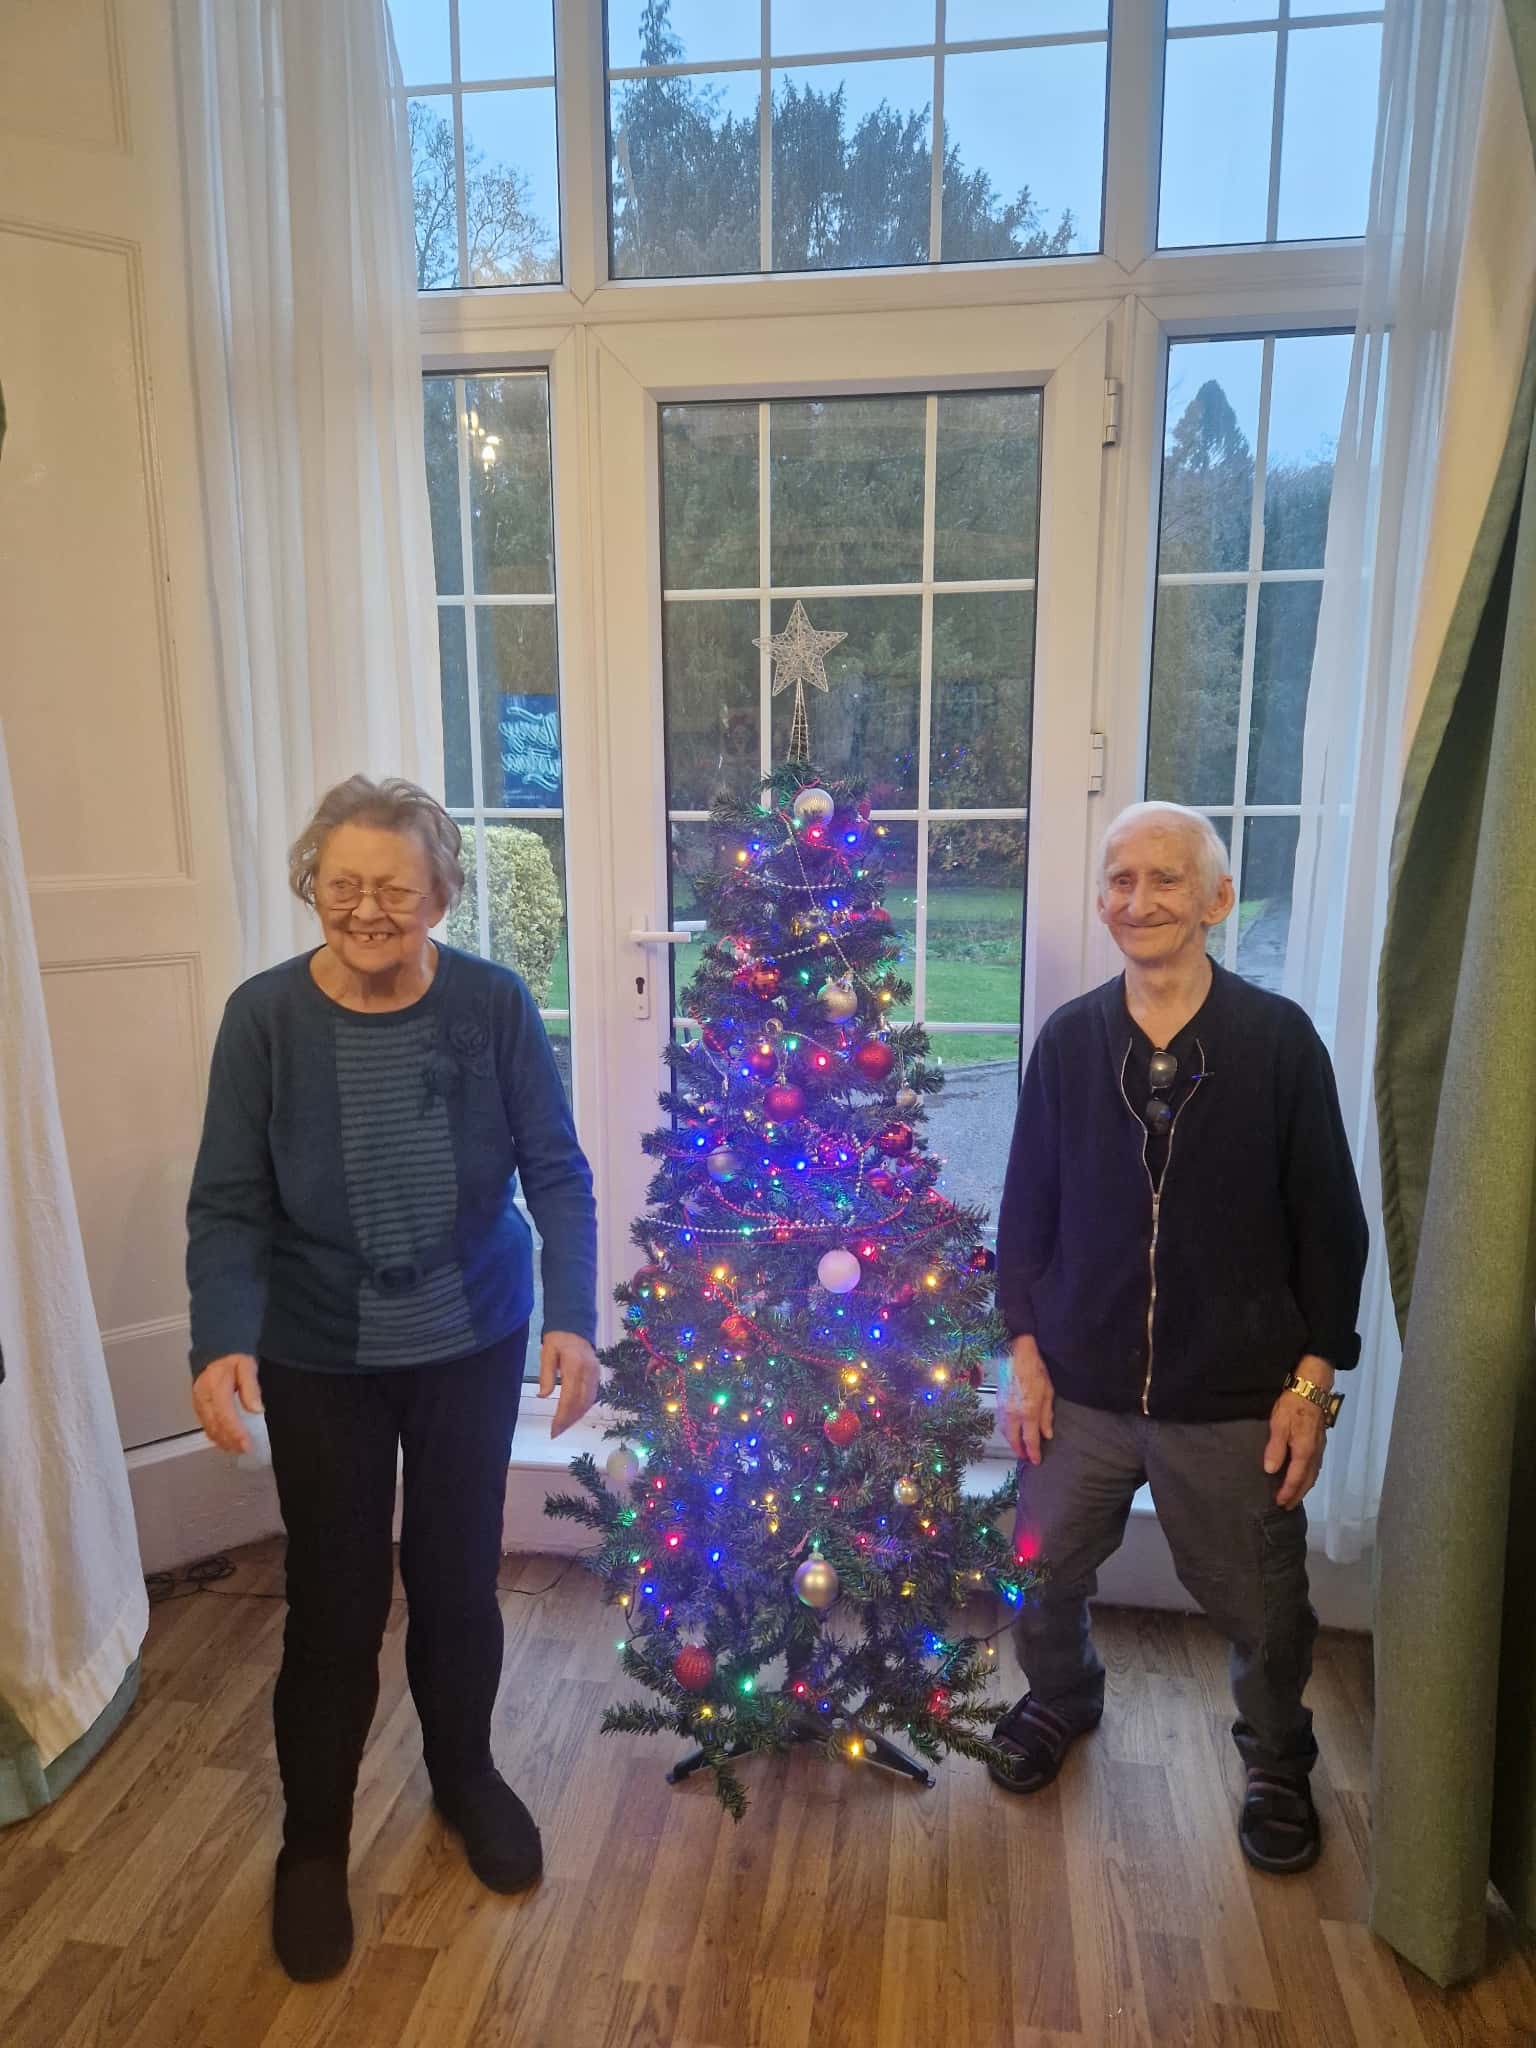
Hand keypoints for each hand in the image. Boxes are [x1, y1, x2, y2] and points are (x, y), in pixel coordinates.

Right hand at [191, 1354, 261, 1454]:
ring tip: (239, 1448)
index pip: (225, 1416)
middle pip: (215, 1426)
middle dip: (230, 1441)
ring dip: (223, 1442)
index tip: (247, 1444)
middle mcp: (203, 1398)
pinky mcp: (198, 1407)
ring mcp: (199, 1404)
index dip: (236, 1433)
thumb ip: (251, 1387)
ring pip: (209, 1429)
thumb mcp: (246, 1366)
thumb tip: (256, 1409)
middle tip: (246, 1449)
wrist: (215, 1353)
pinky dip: (216, 1436)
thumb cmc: (231, 1359)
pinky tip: (227, 1441)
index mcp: (215, 1388)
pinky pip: (206, 1426)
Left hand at [540, 1332, 600, 1438]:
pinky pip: (592, 1395)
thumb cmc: (558, 1337)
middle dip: (569, 1420)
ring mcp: (595, 1373)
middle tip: (556, 1431)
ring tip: (563, 1426)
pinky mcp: (597, 1374)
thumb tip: (544, 1396)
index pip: (569, 1398)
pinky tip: (574, 1414)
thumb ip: (546, 1374)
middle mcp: (588, 1371)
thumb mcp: (547, 1352)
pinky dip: (583, 1408)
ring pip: (589, 1401)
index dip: (562, 1416)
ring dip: (576, 1416)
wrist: (576, 1322)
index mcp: (575, 1366)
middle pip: (581, 1403)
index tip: (553, 1429)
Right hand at [999, 1335, 1054, 1465]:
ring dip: (1012, 1443)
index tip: (1037, 1460)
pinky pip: (1001, 1423)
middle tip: (1026, 1458)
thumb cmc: (1034, 1369)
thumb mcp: (1048, 1392)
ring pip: (1005, 1433)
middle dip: (1020, 1452)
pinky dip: (1006, 1432)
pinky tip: (1011, 1432)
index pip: (1030, 1440)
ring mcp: (1003, 1408)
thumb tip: (1047, 1434)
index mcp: (1028, 1411)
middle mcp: (1013, 1413)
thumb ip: (1047, 1416)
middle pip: (1014, 1440)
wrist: (1015, 1353)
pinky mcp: (998, 1402)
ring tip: (1019, 1448)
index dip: (1033, 1453)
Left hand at [1263, 1355, 1333, 1508]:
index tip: (1279, 1503)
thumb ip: (1275, 1449)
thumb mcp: (1279, 1425)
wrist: (1312, 1388)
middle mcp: (1315, 1453)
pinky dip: (1309, 1476)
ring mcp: (1319, 1448)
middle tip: (1287, 1506)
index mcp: (1304, 1452)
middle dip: (1297, 1494)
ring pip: (1313, 1474)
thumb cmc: (1292, 1405)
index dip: (1288, 1492)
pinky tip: (1303, 1476)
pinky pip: (1315, 1466)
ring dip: (1304, 1487)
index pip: (1296, 1478)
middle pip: (1307, 1480)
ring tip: (1294, 1495)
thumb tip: (1271, 1471)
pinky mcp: (1319, 1441)